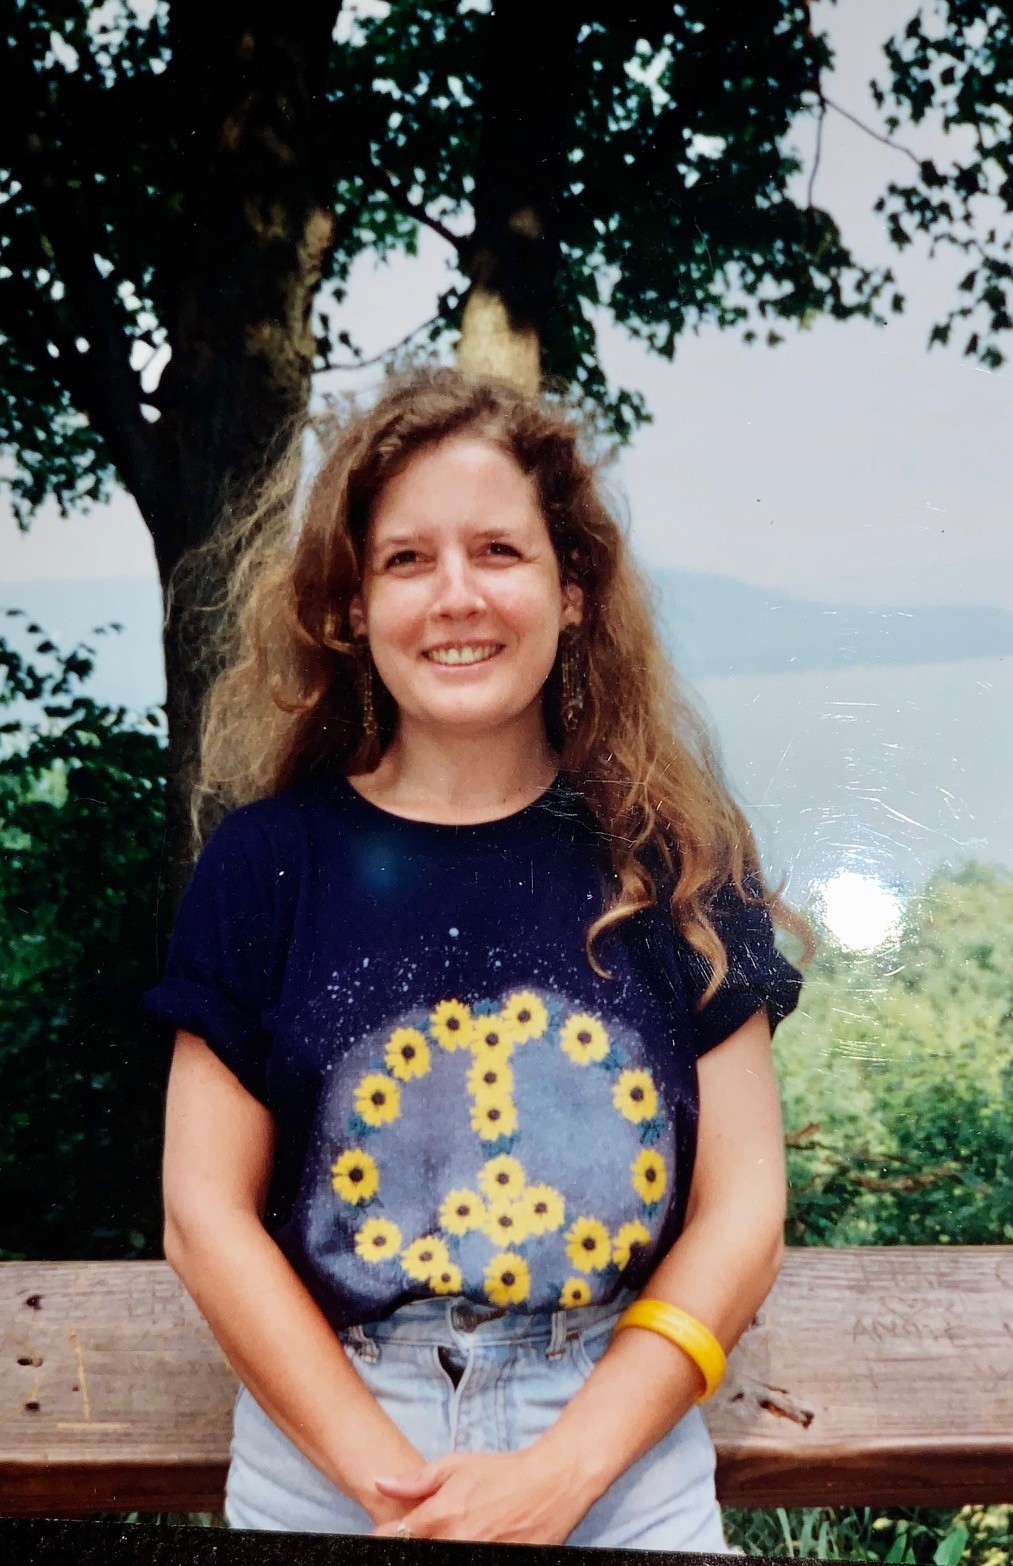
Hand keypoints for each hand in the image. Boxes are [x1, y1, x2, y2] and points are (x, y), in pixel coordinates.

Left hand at [370, 1447, 592, 1543]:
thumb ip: (415, 1480)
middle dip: (411, 1545)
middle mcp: (455, 1542)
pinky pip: (466, 1564)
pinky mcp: (496, 1565)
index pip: (395, 1536)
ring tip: (453, 1532)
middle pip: (414, 1553)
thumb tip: (379, 1483)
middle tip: (425, 1532)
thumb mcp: (455, 1466)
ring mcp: (477, 1557)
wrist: (549, 1486)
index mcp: (441, 1516)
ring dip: (439, 1547)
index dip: (386, 1534)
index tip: (392, 1531)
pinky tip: (469, 1539)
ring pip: (440, 1559)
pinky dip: (463, 1554)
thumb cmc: (500, 1473)